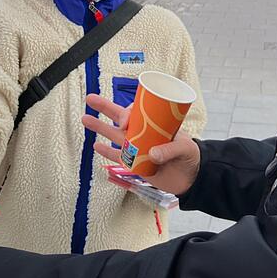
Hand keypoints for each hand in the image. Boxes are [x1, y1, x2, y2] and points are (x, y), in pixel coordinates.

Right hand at [82, 94, 200, 196]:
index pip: (136, 113)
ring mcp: (137, 148)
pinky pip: (117, 157)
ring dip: (100, 128)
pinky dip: (106, 152)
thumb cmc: (190, 156)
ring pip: (114, 136)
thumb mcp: (185, 148)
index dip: (126, 113)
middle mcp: (142, 133)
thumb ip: (170, 150)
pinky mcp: (134, 164)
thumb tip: (153, 154)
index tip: (123, 120)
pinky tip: (96, 146)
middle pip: (120, 118)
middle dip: (105, 108)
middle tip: (90, 99)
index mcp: (154, 124)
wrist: (191, 178)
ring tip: (85, 119)